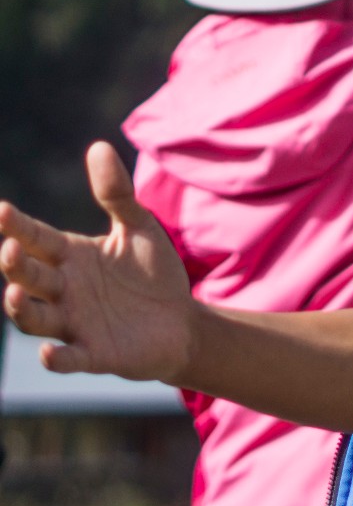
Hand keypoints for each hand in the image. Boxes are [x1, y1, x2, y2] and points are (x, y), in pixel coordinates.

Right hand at [0, 143, 196, 382]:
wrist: (182, 321)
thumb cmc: (152, 273)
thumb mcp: (138, 228)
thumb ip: (117, 194)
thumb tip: (99, 146)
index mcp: (69, 256)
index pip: (35, 237)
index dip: (16, 225)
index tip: (0, 209)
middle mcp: (62, 289)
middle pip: (27, 275)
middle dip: (14, 263)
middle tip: (10, 247)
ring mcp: (74, 322)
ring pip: (34, 318)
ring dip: (20, 308)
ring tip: (15, 293)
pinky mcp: (95, 353)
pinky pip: (69, 359)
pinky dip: (57, 358)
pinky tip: (49, 354)